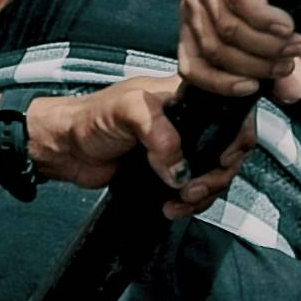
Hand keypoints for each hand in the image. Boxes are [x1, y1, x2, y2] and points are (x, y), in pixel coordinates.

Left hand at [18, 73, 227, 215]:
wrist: (64, 149)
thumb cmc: (88, 118)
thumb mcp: (127, 110)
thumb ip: (159, 135)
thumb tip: (181, 169)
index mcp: (182, 95)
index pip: (229, 111)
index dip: (236, 138)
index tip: (222, 160)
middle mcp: (185, 120)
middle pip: (226, 149)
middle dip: (217, 175)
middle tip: (194, 189)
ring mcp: (177, 147)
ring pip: (211, 173)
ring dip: (203, 193)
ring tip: (181, 201)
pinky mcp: (166, 171)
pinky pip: (192, 189)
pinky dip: (188, 202)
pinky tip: (173, 206)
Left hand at [179, 0, 300, 102]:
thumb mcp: (283, 42)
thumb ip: (283, 70)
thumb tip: (292, 94)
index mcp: (195, 22)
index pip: (191, 65)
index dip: (220, 84)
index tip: (253, 90)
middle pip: (215, 48)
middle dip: (256, 65)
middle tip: (290, 65)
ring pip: (227, 28)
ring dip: (266, 45)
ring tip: (296, 47)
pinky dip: (264, 19)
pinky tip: (285, 25)